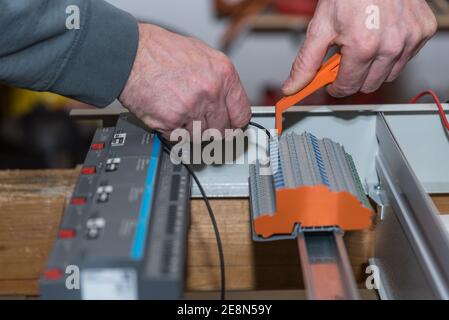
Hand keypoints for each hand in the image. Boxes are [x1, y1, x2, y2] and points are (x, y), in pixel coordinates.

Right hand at [119, 24, 250, 139]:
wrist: (130, 54)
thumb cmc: (161, 52)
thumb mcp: (202, 56)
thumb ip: (219, 81)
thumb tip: (228, 102)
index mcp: (224, 74)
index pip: (242, 115)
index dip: (235, 125)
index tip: (230, 128)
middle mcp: (211, 92)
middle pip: (222, 131)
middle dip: (211, 130)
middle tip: (199, 122)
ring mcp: (192, 108)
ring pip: (201, 136)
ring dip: (190, 130)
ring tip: (179, 111)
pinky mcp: (172, 121)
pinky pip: (179, 138)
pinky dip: (172, 131)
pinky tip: (167, 113)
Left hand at [282, 0, 436, 96]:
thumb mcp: (320, 28)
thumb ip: (306, 63)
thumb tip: (293, 86)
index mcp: (363, 47)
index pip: (348, 87)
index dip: (335, 87)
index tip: (331, 83)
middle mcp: (391, 46)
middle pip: (368, 86)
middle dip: (354, 77)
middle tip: (346, 58)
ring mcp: (410, 39)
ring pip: (389, 75)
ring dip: (374, 68)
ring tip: (363, 44)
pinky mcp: (423, 32)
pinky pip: (406, 58)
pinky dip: (393, 54)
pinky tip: (381, 37)